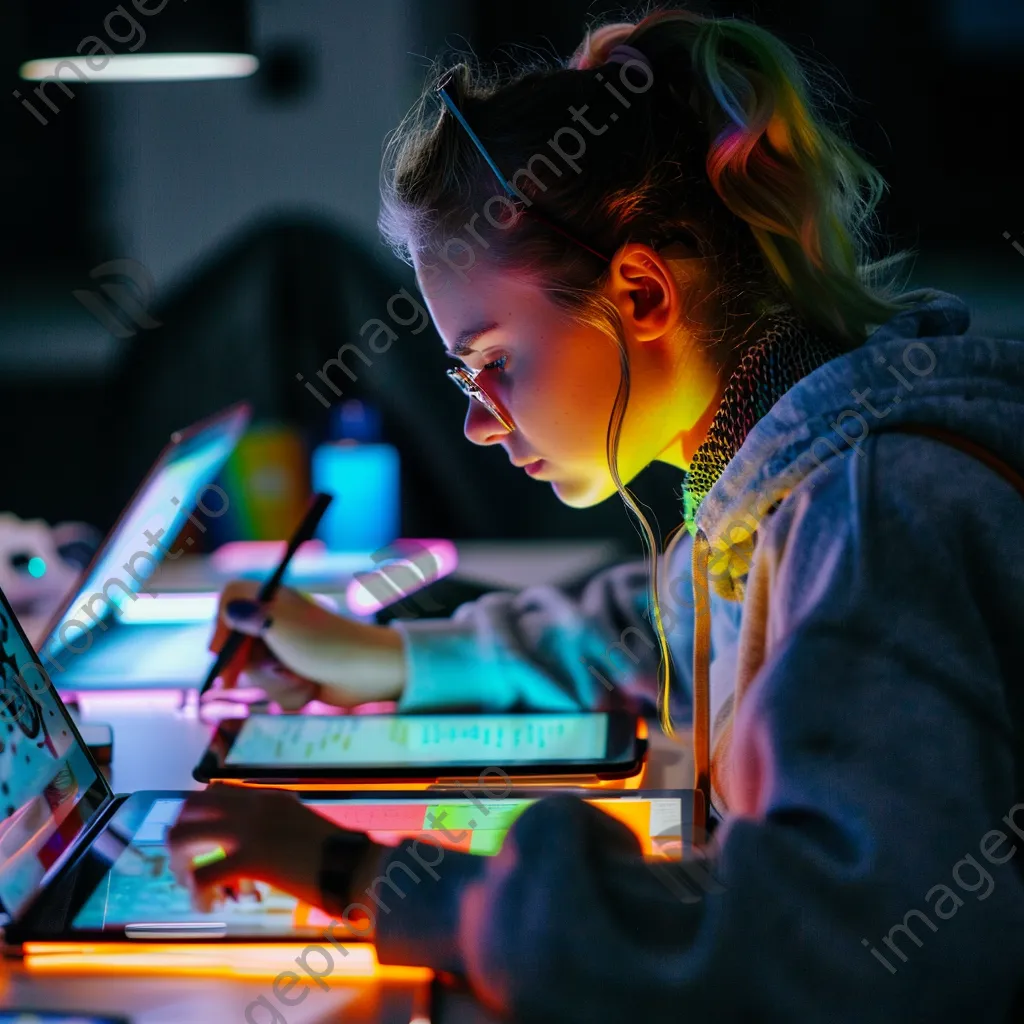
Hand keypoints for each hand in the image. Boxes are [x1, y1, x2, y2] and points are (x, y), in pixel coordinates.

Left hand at [166, 784, 378, 914]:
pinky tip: (211, 905)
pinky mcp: (252, 858)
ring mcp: (251, 829)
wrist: (355, 865)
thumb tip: (256, 847)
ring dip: (181, 865)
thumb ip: (275, 827)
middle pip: (188, 810)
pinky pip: (202, 877)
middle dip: (178, 841)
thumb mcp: (300, 826)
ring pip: (184, 838)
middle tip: (189, 868)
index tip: (200, 844)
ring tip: (196, 887)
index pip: (212, 792)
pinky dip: (198, 896)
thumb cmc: (335, 854)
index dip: (196, 818)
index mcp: (267, 797)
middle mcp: (254, 806)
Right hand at [206, 580, 407, 707]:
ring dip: (275, 683)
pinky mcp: (296, 673)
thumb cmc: (326, 644)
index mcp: (274, 601)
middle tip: (232, 684)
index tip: (220, 648)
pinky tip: (309, 689)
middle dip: (246, 666)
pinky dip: (290, 693)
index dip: (221, 622)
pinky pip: (276, 687)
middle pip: (238, 642)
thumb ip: (252, 617)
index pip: (232, 599)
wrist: (368, 672)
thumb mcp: (283, 627)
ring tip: (299, 681)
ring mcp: (287, 649)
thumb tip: (231, 607)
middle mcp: (277, 622)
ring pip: (257, 671)